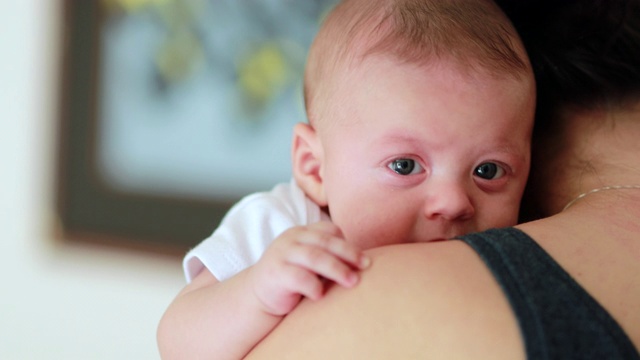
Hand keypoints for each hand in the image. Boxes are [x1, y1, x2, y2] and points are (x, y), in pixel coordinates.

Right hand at [248, 221, 369, 315]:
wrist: (259, 297)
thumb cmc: (294, 279)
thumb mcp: (311, 263)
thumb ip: (330, 257)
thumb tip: (366, 264)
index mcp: (302, 233)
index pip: (328, 230)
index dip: (346, 243)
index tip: (363, 260)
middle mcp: (291, 239)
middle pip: (325, 241)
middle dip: (348, 253)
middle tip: (366, 266)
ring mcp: (281, 254)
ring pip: (314, 257)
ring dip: (336, 269)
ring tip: (352, 281)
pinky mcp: (275, 273)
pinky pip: (298, 277)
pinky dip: (313, 286)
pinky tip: (322, 296)